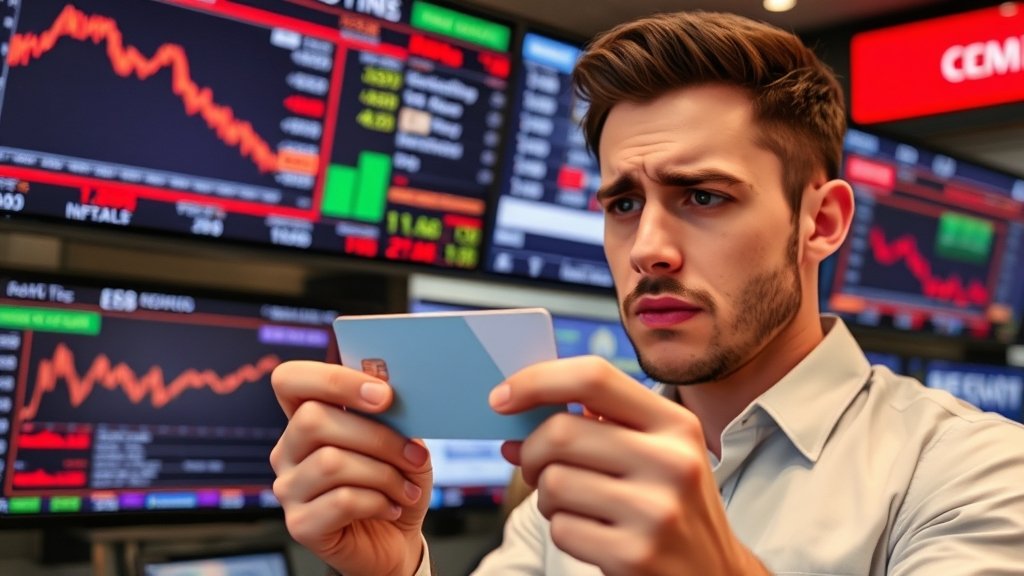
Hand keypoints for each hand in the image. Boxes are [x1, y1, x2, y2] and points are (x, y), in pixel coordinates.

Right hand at [270, 361, 432, 575]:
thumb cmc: (396, 483)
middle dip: (377, 436)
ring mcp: (288, 488)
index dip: (332, 379)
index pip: (290, 380)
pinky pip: (341, 500)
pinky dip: (378, 502)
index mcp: (306, 417)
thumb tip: (386, 389)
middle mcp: (288, 450)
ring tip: (408, 488)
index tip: (384, 394)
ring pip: (331, 462)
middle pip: (313, 419)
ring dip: (384, 474)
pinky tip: (391, 508)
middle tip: (414, 454)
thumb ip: (391, 415)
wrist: (397, 540)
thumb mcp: (402, 441)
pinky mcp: (300, 524)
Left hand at [489, 356, 767, 575]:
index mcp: (675, 424)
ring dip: (547, 498)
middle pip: (561, 432)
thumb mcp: (655, 454)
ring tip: (574, 505)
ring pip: (554, 482)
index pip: (594, 377)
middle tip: (535, 467)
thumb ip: (598, 425)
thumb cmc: (670, 506)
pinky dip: (563, 531)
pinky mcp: (635, 555)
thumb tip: (514, 417)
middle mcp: (673, 461)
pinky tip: (591, 534)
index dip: (537, 380)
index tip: (501, 397)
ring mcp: (656, 511)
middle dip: (533, 452)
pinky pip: (561, 528)